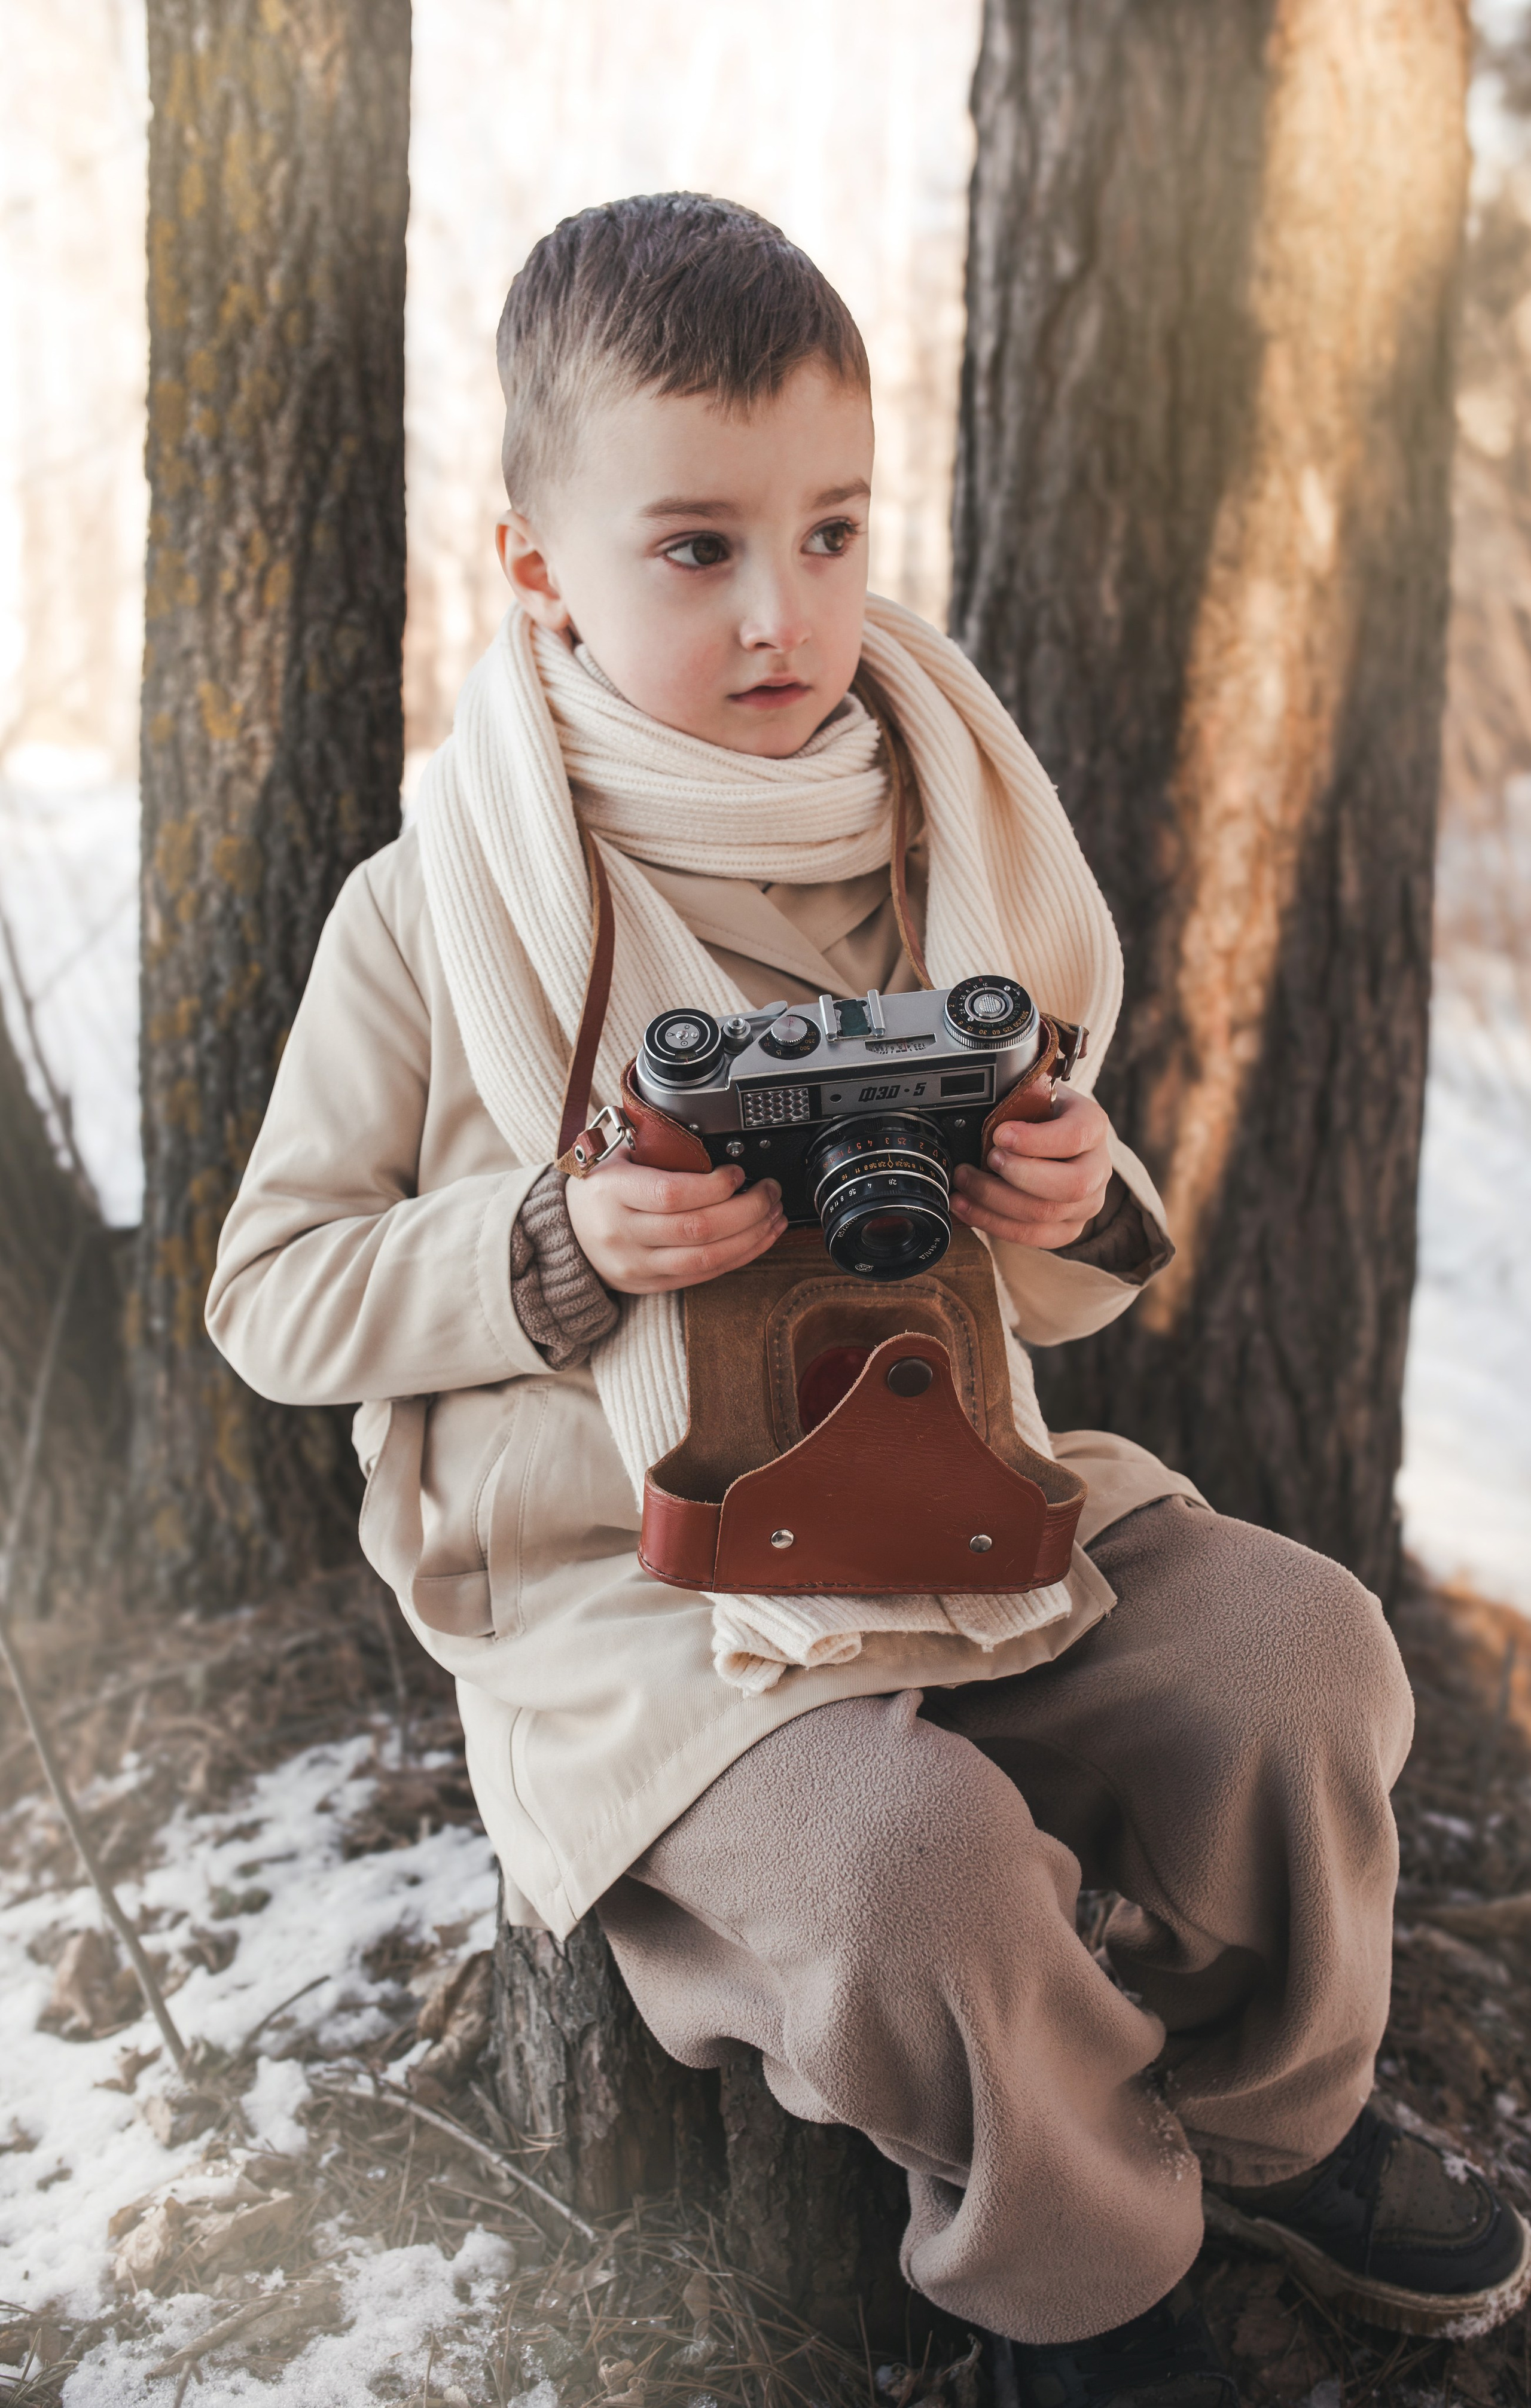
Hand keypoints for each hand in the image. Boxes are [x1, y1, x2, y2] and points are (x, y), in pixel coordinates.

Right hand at [565, 1156, 785, 1294]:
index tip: (737, 1173)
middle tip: (769, 1191)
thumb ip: (656, 1148)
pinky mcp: (652, 1284)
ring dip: (751, 1236)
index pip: (671, 1193)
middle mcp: (623, 1233)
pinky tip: (760, 1238)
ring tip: (773, 1215)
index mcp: (613, 1192)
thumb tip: (713, 1139)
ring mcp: (638, 1264)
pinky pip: (705, 1274)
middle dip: (747, 1210)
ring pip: (707, 1257)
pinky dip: (740, 1256)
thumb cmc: (599, 1188)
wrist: (566, 1235)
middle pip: (698, 1228)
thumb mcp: (615, 1157)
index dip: (714, 1186)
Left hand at [951, 1086, 1111, 1250]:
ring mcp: (1087, 1204)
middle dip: (1018, 1175)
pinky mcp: (1068, 1229)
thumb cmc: (1037, 1116)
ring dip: (995, 1201)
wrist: (1050, 1139)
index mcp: (1093, 1127)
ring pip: (1046, 1215)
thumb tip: (979, 1113)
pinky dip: (993, 1223)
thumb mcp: (1033, 1096)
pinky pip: (1033, 1237)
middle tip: (985, 1161)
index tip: (999, 1134)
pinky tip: (966, 1207)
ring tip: (964, 1183)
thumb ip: (1017, 1103)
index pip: (1075, 1137)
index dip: (1036, 1140)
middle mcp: (1098, 1169)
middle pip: (1070, 1185)